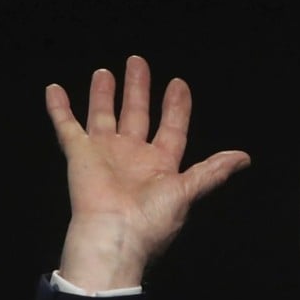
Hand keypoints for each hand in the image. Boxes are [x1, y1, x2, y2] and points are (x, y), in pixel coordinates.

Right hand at [50, 55, 250, 290]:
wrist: (115, 236)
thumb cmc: (152, 218)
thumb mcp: (188, 191)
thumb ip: (212, 171)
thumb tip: (244, 158)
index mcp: (161, 165)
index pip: (172, 128)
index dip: (176, 106)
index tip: (179, 83)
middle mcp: (133, 156)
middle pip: (137, 115)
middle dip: (138, 89)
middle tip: (138, 62)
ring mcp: (105, 154)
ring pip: (104, 116)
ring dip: (104, 95)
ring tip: (104, 72)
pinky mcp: (80, 155)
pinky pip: (67, 126)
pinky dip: (59, 109)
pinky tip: (55, 89)